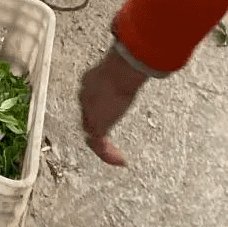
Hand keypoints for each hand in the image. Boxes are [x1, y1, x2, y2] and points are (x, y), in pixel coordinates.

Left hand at [78, 47, 147, 166]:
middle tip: (109, 142)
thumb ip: (127, 73)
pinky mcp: (97, 124)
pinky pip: (99, 146)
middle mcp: (85, 96)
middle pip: (87, 117)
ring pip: (91, 133)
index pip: (89, 100)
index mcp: (90, 81)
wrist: (119, 72)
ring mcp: (89, 111)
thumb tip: (142, 67)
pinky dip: (109, 155)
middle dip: (98, 129)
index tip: (109, 115)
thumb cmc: (125, 67)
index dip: (98, 110)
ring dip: (103, 145)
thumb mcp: (123, 71)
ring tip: (115, 155)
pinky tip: (120, 160)